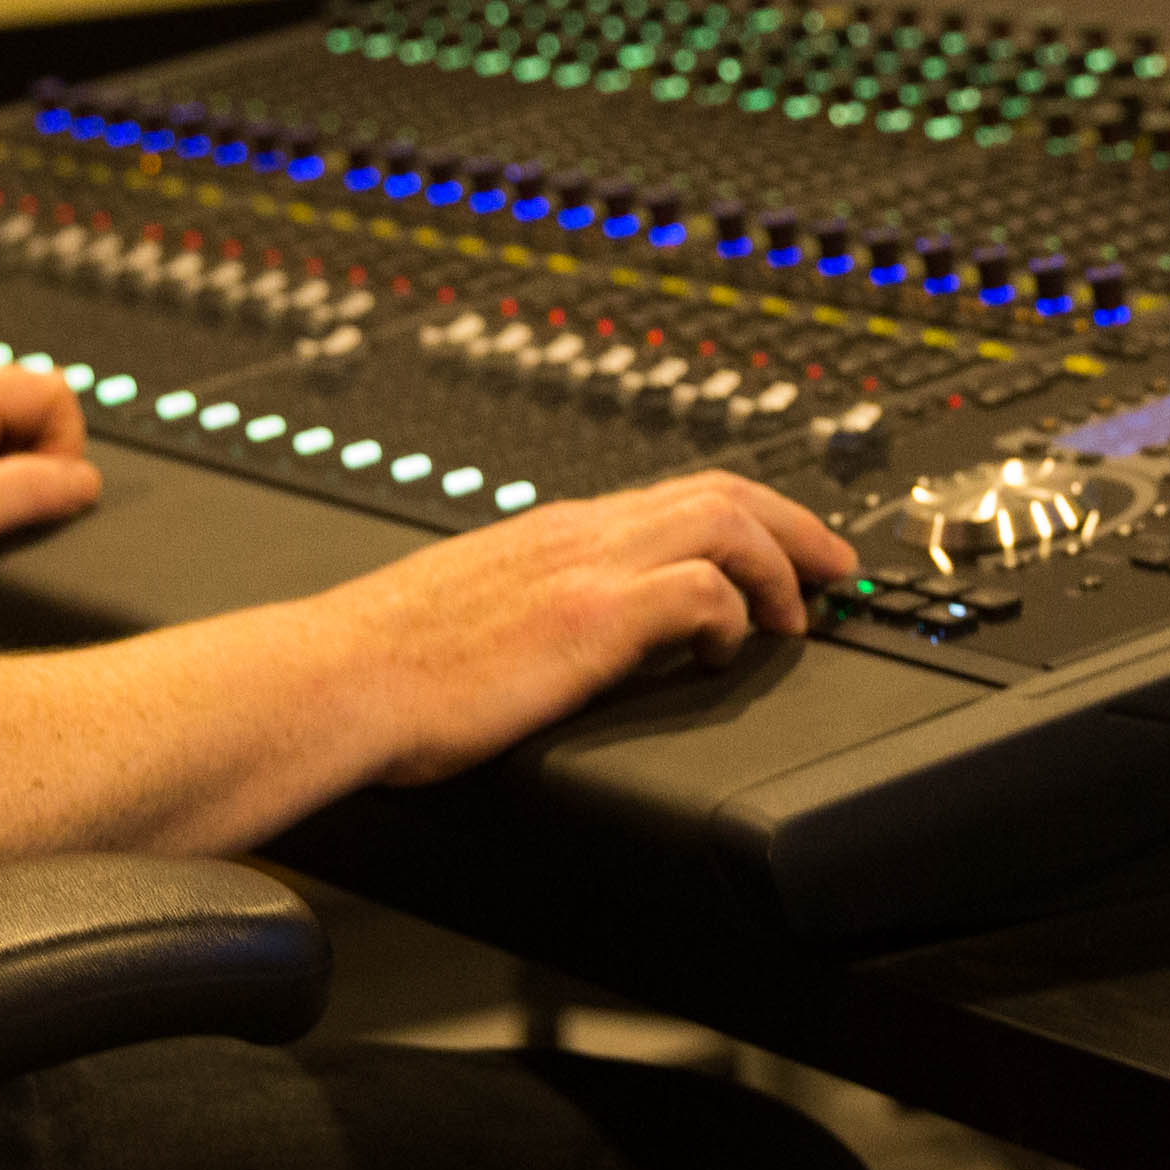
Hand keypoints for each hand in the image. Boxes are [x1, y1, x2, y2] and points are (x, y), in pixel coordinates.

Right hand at [300, 468, 856, 786]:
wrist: (331, 680)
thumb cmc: (382, 668)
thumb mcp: (477, 614)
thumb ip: (534, 608)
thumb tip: (569, 639)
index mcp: (554, 531)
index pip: (677, 492)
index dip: (751, 512)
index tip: (792, 546)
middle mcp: (577, 533)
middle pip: (722, 489)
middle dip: (797, 524)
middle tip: (838, 570)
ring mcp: (584, 568)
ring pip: (725, 522)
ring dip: (779, 566)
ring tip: (797, 619)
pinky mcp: (587, 615)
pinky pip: (701, 591)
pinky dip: (733, 615)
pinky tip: (725, 654)